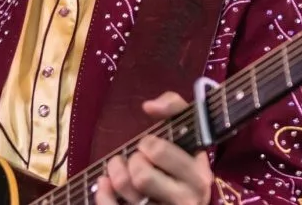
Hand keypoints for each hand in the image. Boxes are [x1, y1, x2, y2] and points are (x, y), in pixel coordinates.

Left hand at [95, 91, 212, 204]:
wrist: (187, 200)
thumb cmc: (182, 162)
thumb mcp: (187, 134)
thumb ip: (174, 107)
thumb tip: (149, 106)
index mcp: (199, 176)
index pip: (160, 151)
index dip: (148, 144)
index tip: (149, 145)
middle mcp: (187, 200)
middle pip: (142, 175)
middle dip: (132, 160)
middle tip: (136, 158)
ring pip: (127, 190)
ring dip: (115, 173)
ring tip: (119, 167)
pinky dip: (102, 194)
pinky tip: (104, 184)